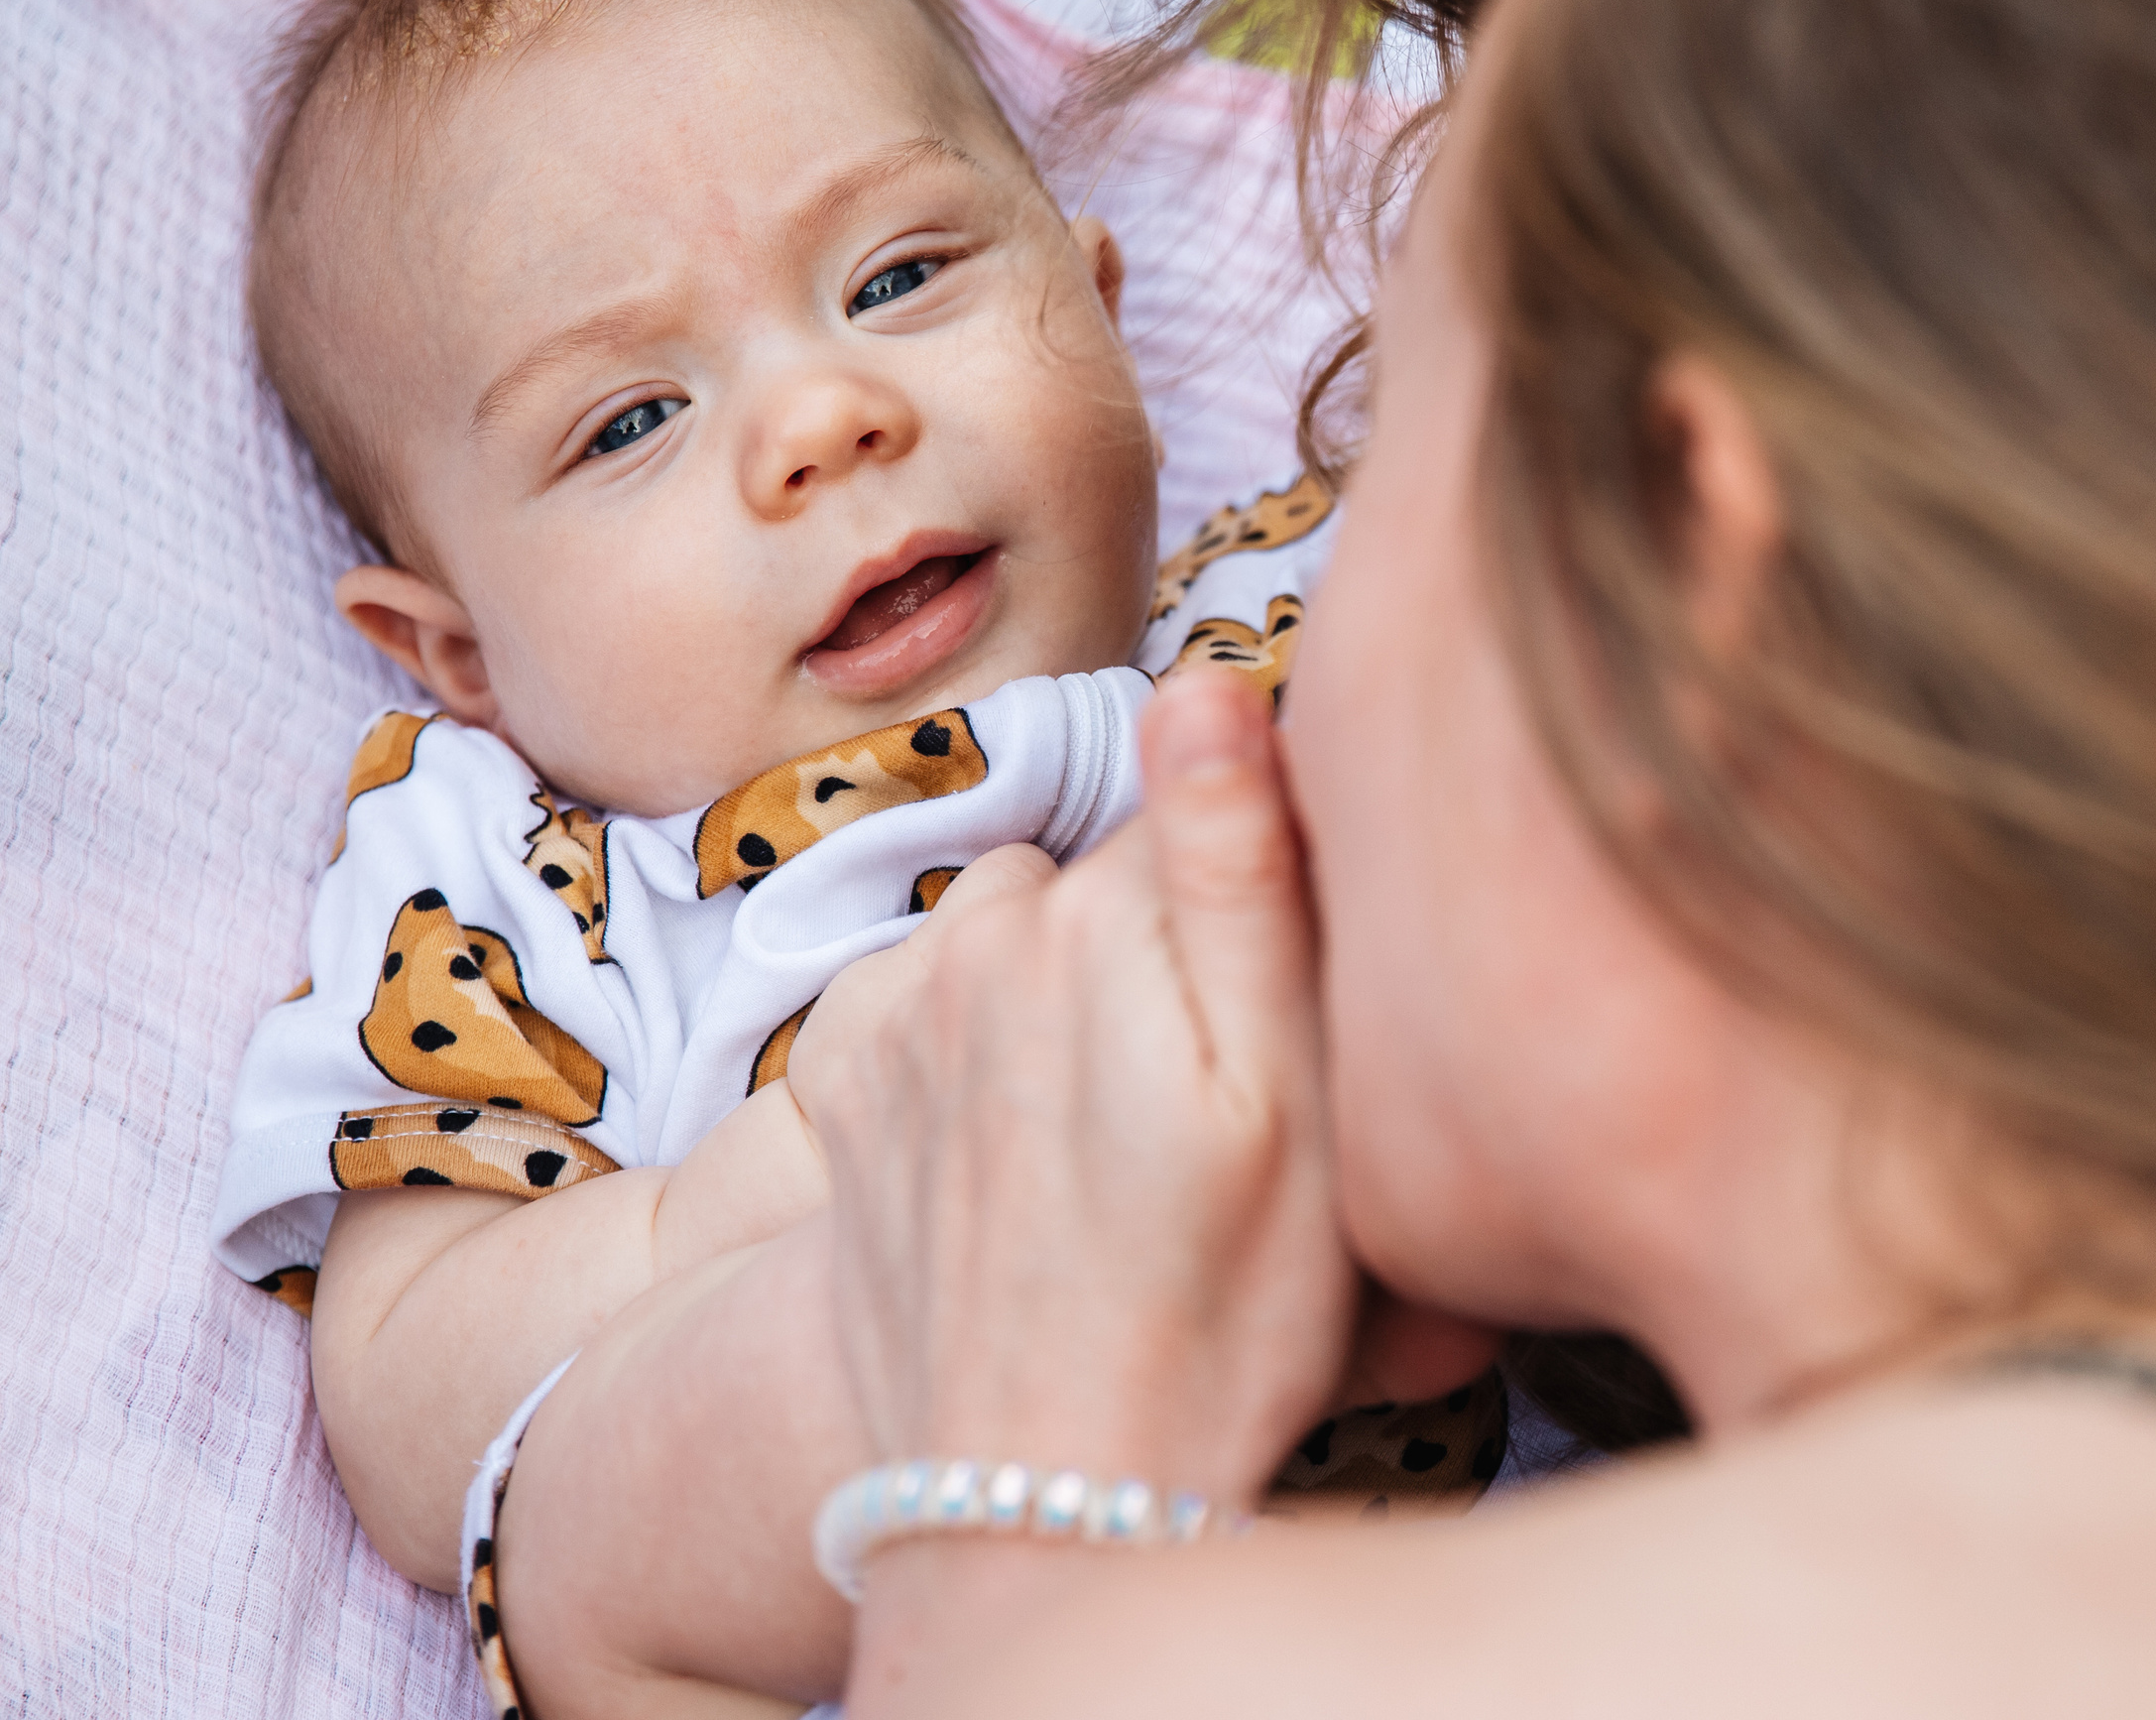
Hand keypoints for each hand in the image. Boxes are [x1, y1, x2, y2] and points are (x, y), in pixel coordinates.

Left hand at [787, 673, 1355, 1504]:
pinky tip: (1034, 1147)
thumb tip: (1204, 679)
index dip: (1273, 887)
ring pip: (1027, 927)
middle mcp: (980, 934)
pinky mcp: (848, 1076)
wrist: (1038, 1492)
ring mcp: (901, 1004)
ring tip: (1125, 1129)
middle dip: (1168, 939)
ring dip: (1074, 985)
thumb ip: (1240, 870)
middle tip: (1217, 1096)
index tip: (1292, 1009)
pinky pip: (944, 994)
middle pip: (1113, 868)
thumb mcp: (1286, 1097)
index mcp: (1103, 917)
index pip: (1216, 801)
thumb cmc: (1216, 1308)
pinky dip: (988, 1038)